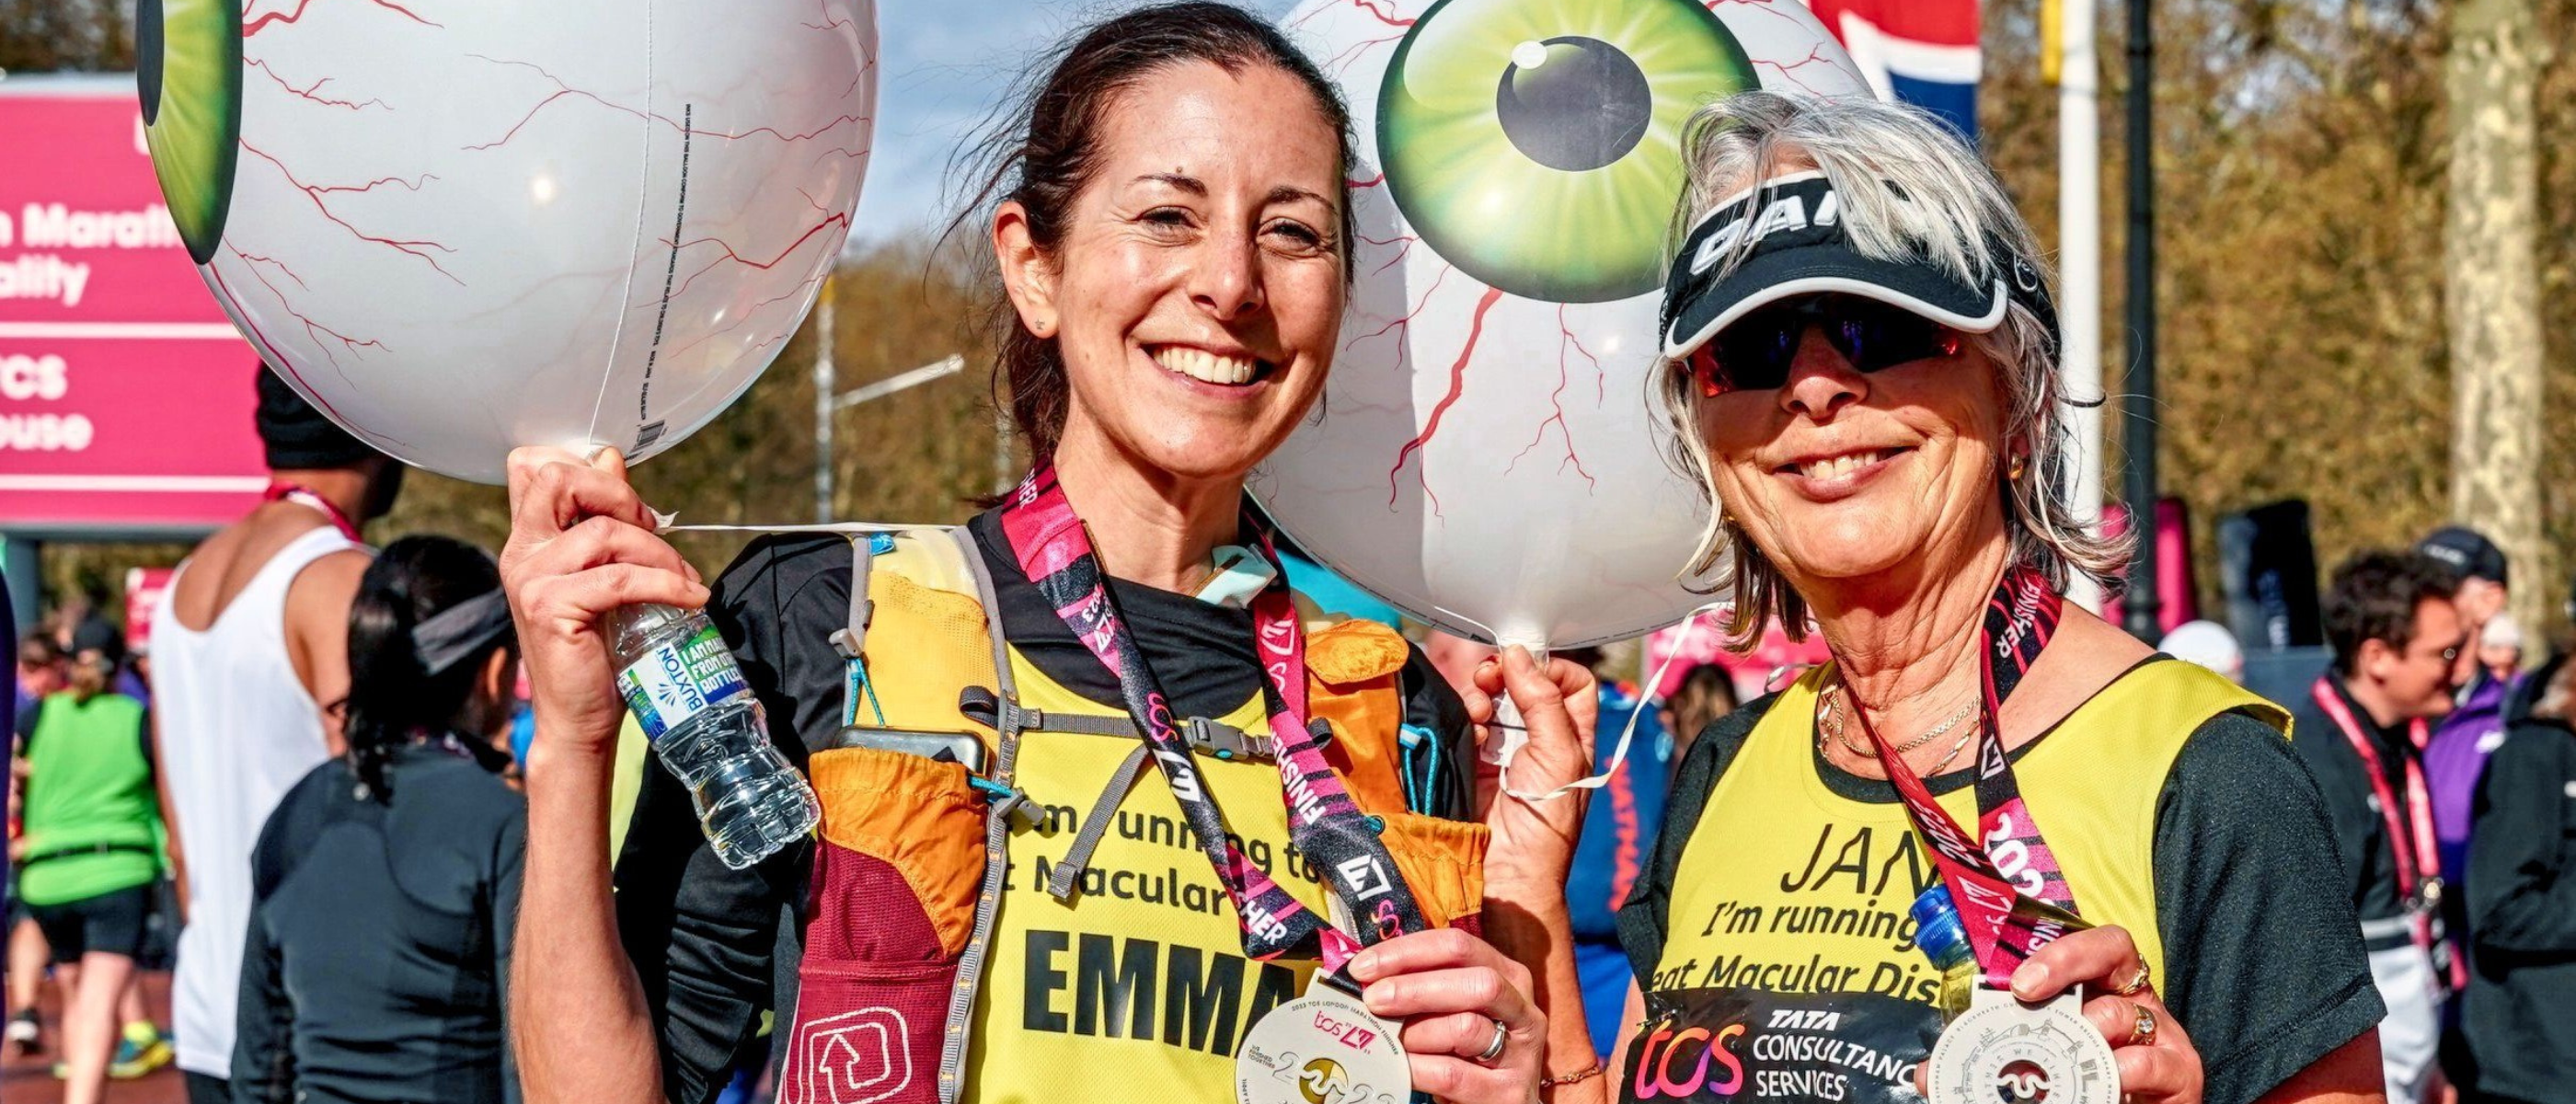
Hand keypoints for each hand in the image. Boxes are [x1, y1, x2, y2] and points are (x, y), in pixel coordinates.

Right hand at [498, 446, 705, 762]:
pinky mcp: (551, 607)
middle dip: (619, 493)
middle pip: (558, 479)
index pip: (533, 468)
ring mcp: (531, 580)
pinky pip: (620, 578)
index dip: (585, 467)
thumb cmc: (595, 650)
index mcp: (528, 540)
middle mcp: (521, 553)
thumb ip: (603, 519)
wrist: (578, 719)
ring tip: (683, 577)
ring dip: (658, 550)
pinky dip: (666, 583)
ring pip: (604, 532)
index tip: (627, 501)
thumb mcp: (601, 573)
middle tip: (653, 528)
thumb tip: (613, 457)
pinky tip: (691, 597)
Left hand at [1347, 928, 1546, 1103]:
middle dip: (1414, 988)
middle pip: (1474, 982)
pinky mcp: (1508, 1092)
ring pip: (1465, 1027)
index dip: (1407, 952)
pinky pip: (1453, 1073)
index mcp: (1508, 976)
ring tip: (1387, 1040)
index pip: (1459, 947)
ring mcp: (1520, 1053)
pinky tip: (1398, 1066)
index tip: (1364, 967)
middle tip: (1372, 999)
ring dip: (1414, 1032)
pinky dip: (1417, 1067)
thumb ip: (1425, 989)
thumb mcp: (1455, 1011)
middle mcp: (1522, 1009)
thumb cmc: (1468, 1052)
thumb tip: (1367, 976)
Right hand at [1461, 647, 1596, 893]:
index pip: (1571, 683)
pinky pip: (1466, 724)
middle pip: (1523, 684)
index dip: (1551, 668)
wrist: (1504, 869)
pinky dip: (1466, 722)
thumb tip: (1519, 655)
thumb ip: (1542, 699)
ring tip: (1480, 714)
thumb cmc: (1546, 824)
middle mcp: (1540, 739)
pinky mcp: (1472, 760)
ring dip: (1482, 698)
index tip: (1528, 666)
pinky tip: (1471, 737)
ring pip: (1490, 699)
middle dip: (1506, 676)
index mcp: (1573, 737)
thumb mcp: (1560, 754)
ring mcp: (1504, 749)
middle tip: (1491, 677)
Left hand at [2011, 926, 2201, 1103]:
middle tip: (2025, 996)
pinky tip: (2098, 1085)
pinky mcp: (2181, 1072)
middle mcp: (2139, 1002)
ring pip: (2119, 1013)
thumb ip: (2021, 1034)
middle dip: (2062, 970)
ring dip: (2080, 1030)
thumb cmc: (2087, 1081)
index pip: (2099, 946)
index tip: (2021, 981)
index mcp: (2110, 989)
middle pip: (2111, 959)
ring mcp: (2164, 1034)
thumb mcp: (2055, 1048)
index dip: (2062, 952)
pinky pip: (2146, 1062)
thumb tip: (1948, 1054)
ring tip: (2057, 1052)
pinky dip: (2114, 1073)